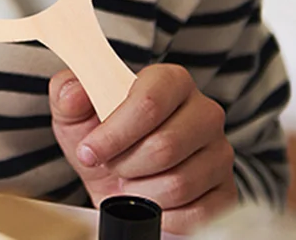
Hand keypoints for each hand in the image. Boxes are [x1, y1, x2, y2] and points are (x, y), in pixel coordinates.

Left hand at [49, 65, 236, 234]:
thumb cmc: (101, 137)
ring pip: (179, 183)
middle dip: (125, 164)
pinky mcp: (227, 192)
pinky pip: (197, 214)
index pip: (149, 102)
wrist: (118, 177)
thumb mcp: (74, 112)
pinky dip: (163, 215)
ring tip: (130, 180)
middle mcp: (204, 112)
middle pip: (164, 146)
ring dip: (141, 191)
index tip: (90, 150)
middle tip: (111, 165)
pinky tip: (150, 199)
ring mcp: (220, 152)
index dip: (115, 132)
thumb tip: (73, 93)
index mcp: (170, 80)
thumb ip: (67, 93)